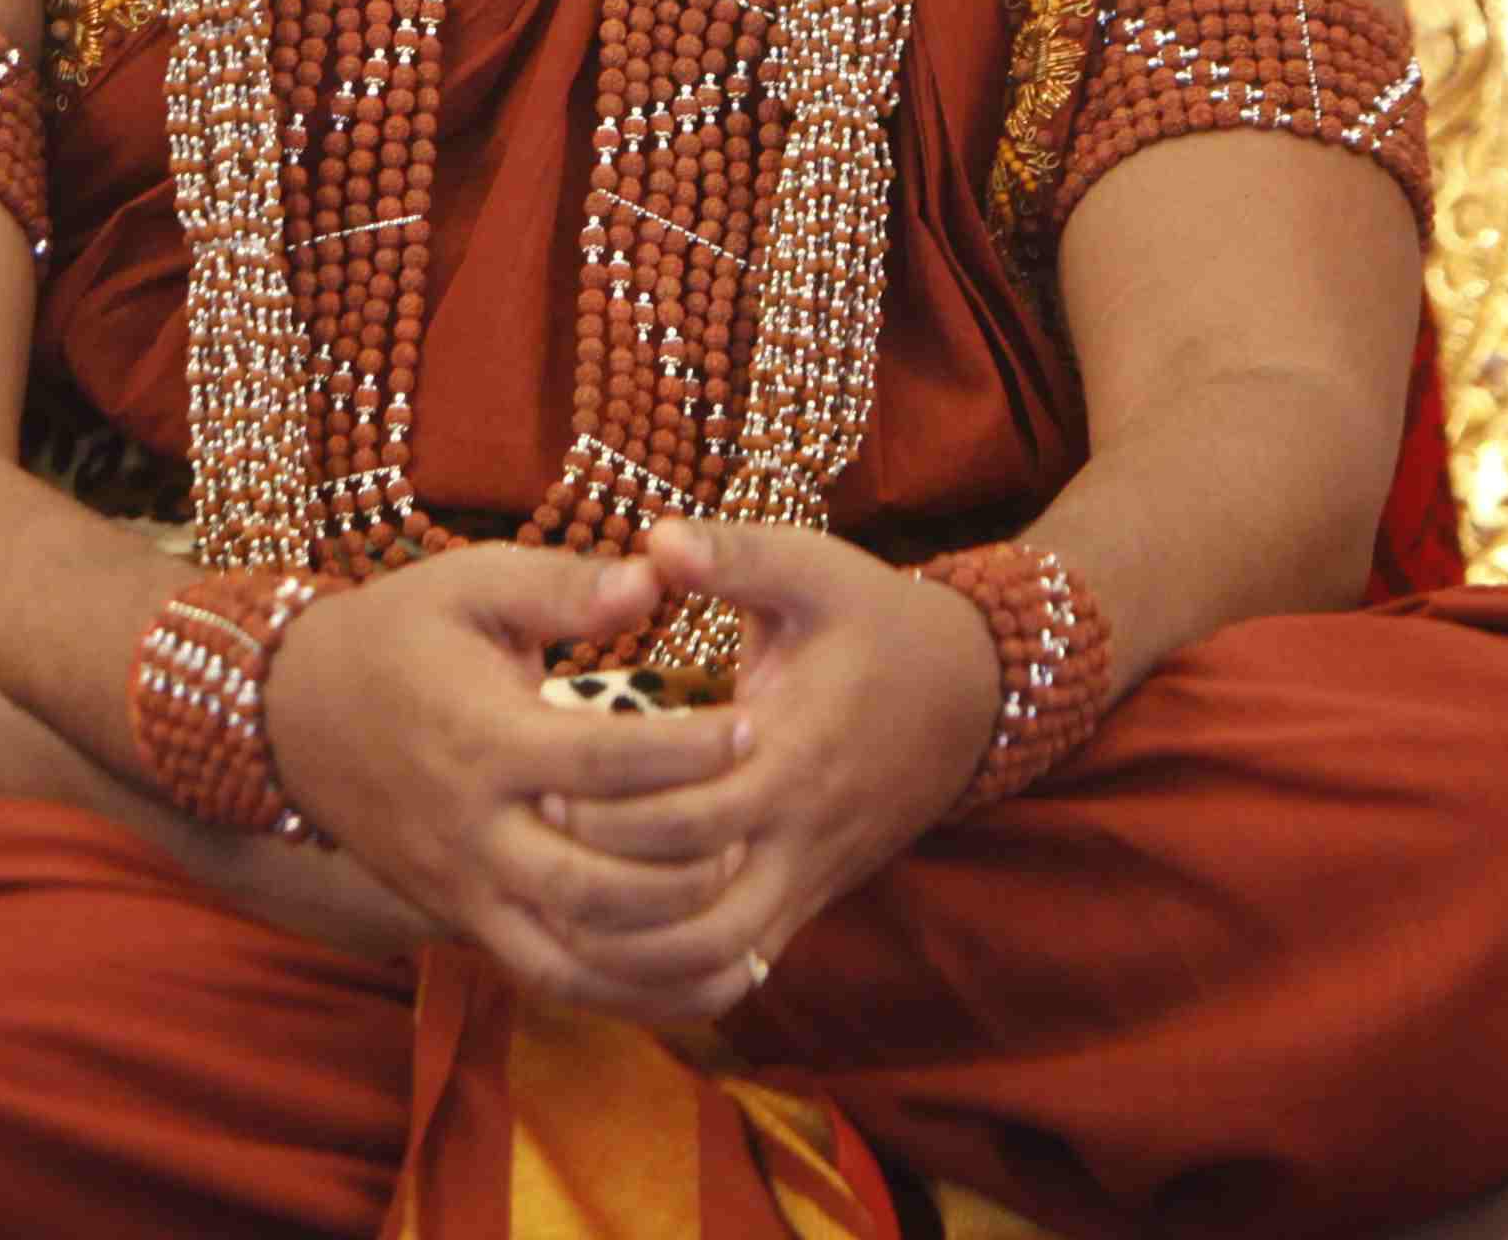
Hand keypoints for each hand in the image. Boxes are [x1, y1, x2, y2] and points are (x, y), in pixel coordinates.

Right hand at [256, 542, 752, 1003]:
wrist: (294, 716)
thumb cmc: (399, 634)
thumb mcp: (470, 582)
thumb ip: (562, 586)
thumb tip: (655, 580)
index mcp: (480, 738)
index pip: (602, 762)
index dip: (687, 752)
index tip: (752, 727)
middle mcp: (472, 831)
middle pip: (594, 885)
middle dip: (688, 864)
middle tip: (754, 820)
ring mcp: (464, 891)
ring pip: (574, 957)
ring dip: (665, 945)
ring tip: (739, 895)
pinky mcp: (463, 924)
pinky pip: (550, 980)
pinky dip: (626, 991)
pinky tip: (694, 973)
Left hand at [522, 521, 1001, 1020]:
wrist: (968, 697)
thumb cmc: (874, 623)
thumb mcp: (814, 569)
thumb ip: (734, 554)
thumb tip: (656, 539)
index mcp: (794, 756)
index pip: (690, 820)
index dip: (611, 812)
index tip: (545, 781)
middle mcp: (798, 836)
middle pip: (694, 909)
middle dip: (609, 888)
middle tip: (539, 846)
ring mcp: (805, 881)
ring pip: (713, 960)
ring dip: (634, 950)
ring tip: (559, 906)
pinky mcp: (805, 902)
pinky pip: (734, 966)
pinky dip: (672, 969)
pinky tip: (608, 944)